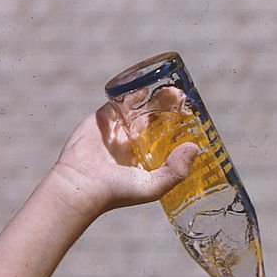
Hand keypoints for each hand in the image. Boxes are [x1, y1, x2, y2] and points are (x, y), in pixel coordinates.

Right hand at [48, 103, 198, 219]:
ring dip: (152, 97)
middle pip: (154, 119)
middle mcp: (133, 145)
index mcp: (146, 160)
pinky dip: (129, 92)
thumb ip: (176, 170)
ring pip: (138, 108)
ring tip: (168, 89)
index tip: (190, 114)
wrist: (82, 185)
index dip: (178, 126)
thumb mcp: (154, 187)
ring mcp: (118, 131)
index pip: (166, 138)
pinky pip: (118, 101)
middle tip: (179, 95)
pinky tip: (143, 84)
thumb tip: (194, 147)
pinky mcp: (102, 119)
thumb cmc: (117, 192)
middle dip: (167, 106)